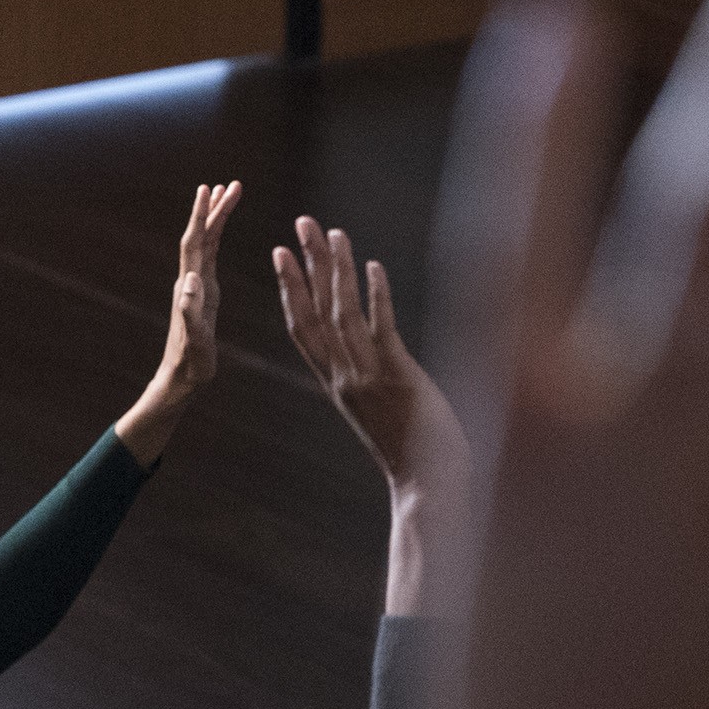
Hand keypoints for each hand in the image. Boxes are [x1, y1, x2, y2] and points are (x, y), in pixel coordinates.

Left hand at [115, 181, 242, 464]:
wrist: (179, 380)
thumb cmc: (190, 365)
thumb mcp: (195, 341)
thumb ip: (191, 312)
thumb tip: (192, 279)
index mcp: (192, 288)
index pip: (196, 243)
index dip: (202, 215)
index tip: (210, 189)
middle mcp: (191, 282)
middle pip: (202, 235)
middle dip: (214, 209)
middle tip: (230, 184)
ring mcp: (197, 287)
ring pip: (206, 243)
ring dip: (215, 219)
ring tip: (228, 196)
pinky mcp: (204, 295)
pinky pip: (210, 258)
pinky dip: (217, 239)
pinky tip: (221, 234)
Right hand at [273, 217, 464, 502]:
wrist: (427, 484)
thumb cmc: (412, 453)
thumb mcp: (380, 412)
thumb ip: (369, 383)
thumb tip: (376, 363)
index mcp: (336, 384)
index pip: (302, 329)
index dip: (290, 289)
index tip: (281, 254)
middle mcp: (344, 376)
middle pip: (314, 311)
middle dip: (306, 265)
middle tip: (298, 224)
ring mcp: (368, 376)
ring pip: (342, 313)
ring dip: (336, 270)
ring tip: (331, 232)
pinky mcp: (398, 376)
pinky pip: (381, 328)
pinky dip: (375, 295)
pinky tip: (372, 266)